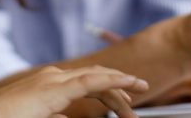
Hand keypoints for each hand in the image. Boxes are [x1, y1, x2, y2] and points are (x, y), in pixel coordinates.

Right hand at [0, 65, 149, 117]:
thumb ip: (52, 116)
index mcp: (49, 85)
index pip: (85, 81)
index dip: (108, 88)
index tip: (125, 100)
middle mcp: (54, 77)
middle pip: (95, 77)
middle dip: (119, 86)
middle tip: (138, 97)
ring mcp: (56, 80)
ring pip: (98, 76)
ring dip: (121, 83)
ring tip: (141, 89)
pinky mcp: (57, 88)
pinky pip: (93, 81)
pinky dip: (114, 80)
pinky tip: (129, 84)